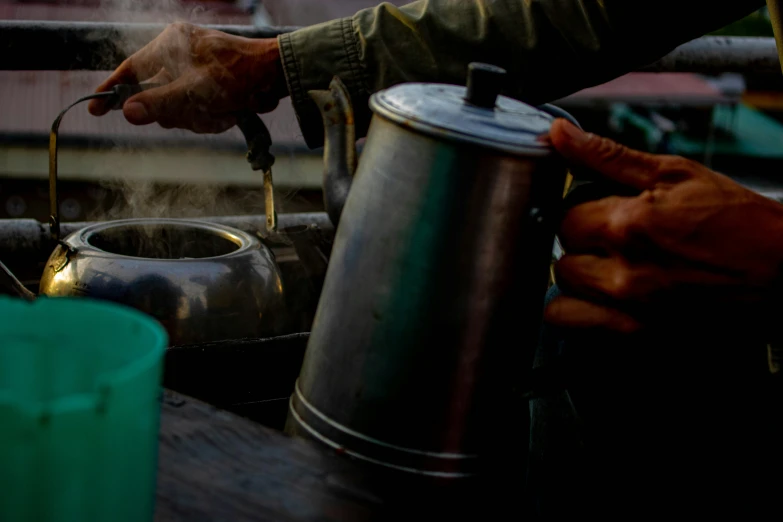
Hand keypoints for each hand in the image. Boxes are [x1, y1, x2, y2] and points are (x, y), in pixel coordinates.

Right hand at [88, 22, 286, 133]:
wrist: (279, 77)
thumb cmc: (238, 75)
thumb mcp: (195, 92)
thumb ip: (160, 103)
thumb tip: (127, 112)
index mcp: (170, 45)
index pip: (130, 70)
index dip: (112, 91)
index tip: (95, 109)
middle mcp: (180, 57)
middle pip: (157, 98)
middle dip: (179, 112)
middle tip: (200, 110)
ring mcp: (196, 74)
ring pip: (181, 110)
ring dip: (201, 117)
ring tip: (222, 110)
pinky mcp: (212, 89)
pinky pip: (200, 113)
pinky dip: (214, 118)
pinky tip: (230, 113)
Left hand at [544, 119, 782, 335]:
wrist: (782, 268)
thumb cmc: (735, 218)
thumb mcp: (674, 173)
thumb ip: (606, 156)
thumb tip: (558, 133)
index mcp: (628, 224)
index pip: (564, 217)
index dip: (580, 212)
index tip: (600, 213)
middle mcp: (624, 270)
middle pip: (561, 255)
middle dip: (579, 244)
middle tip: (609, 239)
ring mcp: (631, 306)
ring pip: (563, 289)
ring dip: (578, 277)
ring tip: (606, 267)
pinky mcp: (638, 332)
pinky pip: (572, 324)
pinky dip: (576, 311)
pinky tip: (597, 298)